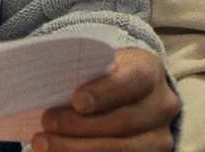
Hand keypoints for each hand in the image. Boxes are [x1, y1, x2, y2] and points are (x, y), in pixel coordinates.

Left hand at [32, 48, 178, 151]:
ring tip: (43, 144)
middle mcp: (162, 105)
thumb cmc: (100, 73)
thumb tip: (43, 78)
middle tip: (46, 123)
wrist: (126, 93)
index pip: (133, 80)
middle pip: (124, 121)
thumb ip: (80, 68)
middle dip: (80, 126)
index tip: (75, 100)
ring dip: (78, 149)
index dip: (105, 92)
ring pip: (124, 150)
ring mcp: (159, 136)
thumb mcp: (96, 62)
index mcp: (148, 70)